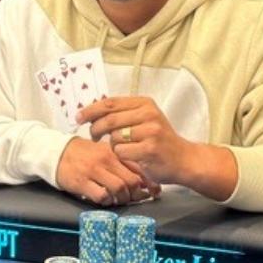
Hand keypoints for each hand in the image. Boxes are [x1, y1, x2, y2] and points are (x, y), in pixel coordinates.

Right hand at [55, 137, 160, 205]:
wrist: (58, 152)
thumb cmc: (85, 154)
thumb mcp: (106, 152)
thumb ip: (123, 162)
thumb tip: (144, 179)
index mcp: (114, 151)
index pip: (138, 167)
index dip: (150, 182)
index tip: (155, 191)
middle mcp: (106, 160)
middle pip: (132, 180)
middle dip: (138, 194)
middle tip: (138, 199)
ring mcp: (93, 171)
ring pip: (119, 189)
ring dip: (123, 199)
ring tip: (121, 200)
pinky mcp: (81, 182)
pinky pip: (101, 196)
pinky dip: (107, 202)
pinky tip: (105, 200)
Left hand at [77, 96, 195, 184]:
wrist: (184, 159)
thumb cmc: (159, 140)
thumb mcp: (145, 119)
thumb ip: (123, 113)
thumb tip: (92, 112)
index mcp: (145, 103)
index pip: (110, 103)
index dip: (91, 110)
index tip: (78, 117)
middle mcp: (149, 114)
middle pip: (109, 119)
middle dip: (96, 129)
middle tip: (93, 136)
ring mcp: (151, 131)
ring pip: (115, 137)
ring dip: (112, 145)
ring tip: (122, 148)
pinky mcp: (150, 148)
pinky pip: (122, 152)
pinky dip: (121, 156)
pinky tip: (130, 157)